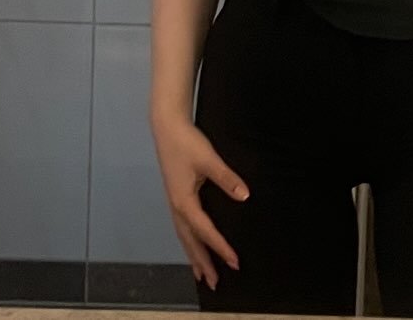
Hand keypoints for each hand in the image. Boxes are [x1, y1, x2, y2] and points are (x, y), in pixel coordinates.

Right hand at [151, 114, 249, 289]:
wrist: (167, 128)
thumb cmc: (187, 144)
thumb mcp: (209, 160)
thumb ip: (227, 178)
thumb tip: (245, 196)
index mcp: (184, 202)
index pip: (206, 231)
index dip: (220, 247)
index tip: (234, 262)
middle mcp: (177, 208)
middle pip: (190, 242)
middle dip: (203, 263)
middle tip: (215, 283)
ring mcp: (174, 203)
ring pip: (184, 237)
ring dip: (194, 255)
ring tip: (202, 274)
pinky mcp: (175, 197)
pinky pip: (182, 228)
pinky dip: (189, 242)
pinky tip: (194, 244)